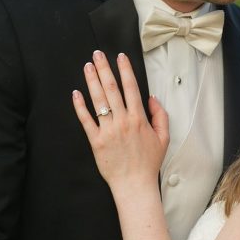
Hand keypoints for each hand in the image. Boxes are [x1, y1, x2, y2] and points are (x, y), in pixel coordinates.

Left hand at [72, 51, 168, 190]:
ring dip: (92, 81)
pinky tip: (76, 94)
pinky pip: (86, 120)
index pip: (131, 88)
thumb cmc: (149, 162)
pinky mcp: (96, 141)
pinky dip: (80, 107)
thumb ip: (160, 115)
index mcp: (139, 119)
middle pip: (112, 89)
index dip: (125, 70)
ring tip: (87, 67)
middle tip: (98, 54)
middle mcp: (123, 121)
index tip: (120, 57)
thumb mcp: (163, 137)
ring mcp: (108, 131)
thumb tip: (152, 98)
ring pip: (99, 101)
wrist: (134, 184)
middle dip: (104, 69)